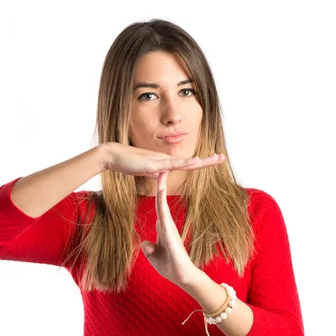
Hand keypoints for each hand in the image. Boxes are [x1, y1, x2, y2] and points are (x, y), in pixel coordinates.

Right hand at [103, 142, 223, 177]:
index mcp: (164, 163)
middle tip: (222, 157)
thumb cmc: (127, 163)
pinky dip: (184, 163)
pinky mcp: (154, 164)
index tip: (212, 160)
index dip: (199, 163)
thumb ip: (154, 174)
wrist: (113, 156)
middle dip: (207, 160)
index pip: (186, 164)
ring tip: (216, 158)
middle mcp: (165, 160)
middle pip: (190, 161)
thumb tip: (161, 178)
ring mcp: (160, 161)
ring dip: (201, 161)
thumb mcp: (145, 171)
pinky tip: (195, 162)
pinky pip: (172, 165)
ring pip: (185, 162)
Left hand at [140, 170, 200, 286]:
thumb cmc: (170, 267)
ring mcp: (169, 228)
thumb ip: (150, 248)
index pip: (158, 207)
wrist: (183, 277)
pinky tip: (160, 192)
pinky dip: (162, 203)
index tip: (154, 179)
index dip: (156, 193)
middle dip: (161, 183)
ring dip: (162, 188)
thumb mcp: (154, 257)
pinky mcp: (171, 234)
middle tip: (161, 164)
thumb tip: (145, 243)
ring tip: (162, 171)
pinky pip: (165, 215)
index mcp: (163, 228)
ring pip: (163, 204)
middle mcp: (167, 225)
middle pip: (161, 200)